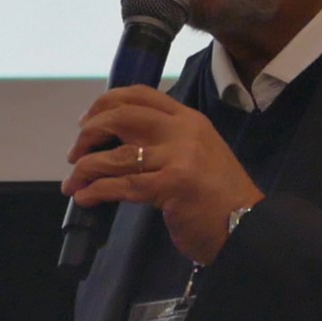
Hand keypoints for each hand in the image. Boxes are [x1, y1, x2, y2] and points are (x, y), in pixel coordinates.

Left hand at [60, 85, 263, 264]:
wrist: (248, 225)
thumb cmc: (220, 196)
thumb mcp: (198, 154)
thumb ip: (168, 142)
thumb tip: (120, 143)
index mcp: (189, 119)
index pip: (140, 95)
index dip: (106, 102)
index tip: (87, 121)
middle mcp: (183, 131)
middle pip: (122, 116)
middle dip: (90, 132)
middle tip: (76, 153)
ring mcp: (178, 157)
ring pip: (117, 155)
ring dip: (86, 169)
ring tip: (73, 183)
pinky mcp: (171, 186)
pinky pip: (122, 185)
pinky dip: (97, 191)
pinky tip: (85, 198)